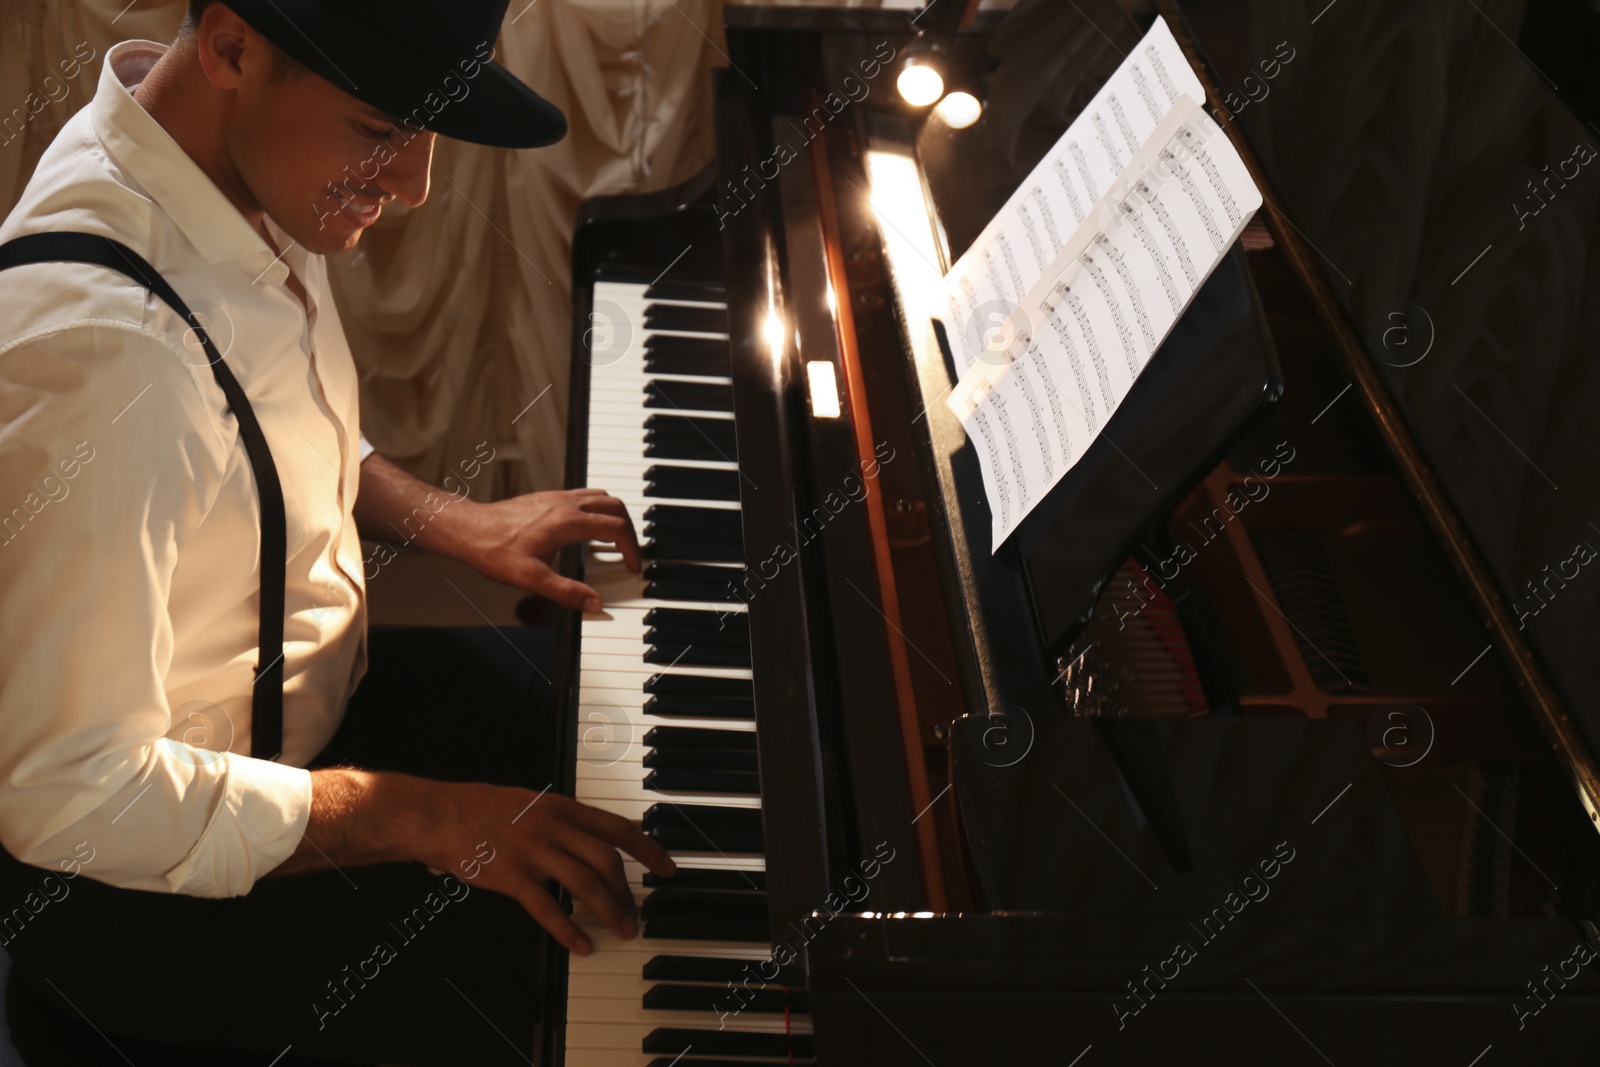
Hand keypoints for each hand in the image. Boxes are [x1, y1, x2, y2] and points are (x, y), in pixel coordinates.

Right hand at [434, 781, 674, 954]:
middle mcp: (553, 826)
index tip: (666, 868)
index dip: (648, 849)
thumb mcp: (529, 801)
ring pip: (585, 883)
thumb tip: (587, 837)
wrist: (436, 814)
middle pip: (607, 860)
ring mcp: (533, 851)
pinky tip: (581, 945)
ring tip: (621, 932)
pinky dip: (569, 930)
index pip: (618, 828)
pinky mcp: (511, 876)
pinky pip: (547, 908)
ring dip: (609, 911)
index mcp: (561, 807)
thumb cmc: (478, 808)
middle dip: (628, 892)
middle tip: (637, 915)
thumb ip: (559, 819)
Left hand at [457, 488, 639, 610]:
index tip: (632, 566)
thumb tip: (595, 604)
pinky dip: (598, 510)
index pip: (616, 528)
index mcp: (567, 522)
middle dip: (630, 531)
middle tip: (629, 554)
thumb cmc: (494, 550)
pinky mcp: (549, 498)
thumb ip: (566, 592)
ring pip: (602, 497)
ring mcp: (557, 498)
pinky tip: (588, 530)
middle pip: (615, 507)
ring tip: (615, 541)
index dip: (631, 549)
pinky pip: (585, 496)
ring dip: (615, 517)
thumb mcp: (531, 578)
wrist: (469, 528)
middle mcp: (566, 504)